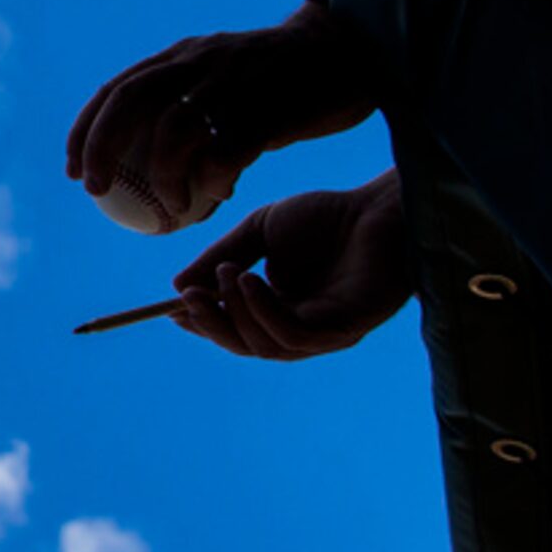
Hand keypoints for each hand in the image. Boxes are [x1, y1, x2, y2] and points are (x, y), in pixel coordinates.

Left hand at [68, 0, 376, 221]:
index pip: (118, 88)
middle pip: (131, 102)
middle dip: (99, 146)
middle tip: (91, 189)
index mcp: (185, 56)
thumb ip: (188, 105)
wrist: (350, 54)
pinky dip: (211, 179)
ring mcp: (234, 81)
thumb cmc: (283, 80)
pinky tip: (216, 198)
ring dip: (163, 176)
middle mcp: (202, 62)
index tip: (71, 169)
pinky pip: (225, 151)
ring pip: (175, 130)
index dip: (85, 129)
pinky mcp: (269, 107)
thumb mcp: (225, 78)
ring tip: (167, 207)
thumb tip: (147, 163)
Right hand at [166, 171, 411, 359]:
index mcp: (283, 310)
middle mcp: (304, 328)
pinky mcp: (348, 327)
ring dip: (237, 314)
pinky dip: (265, 312)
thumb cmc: (327, 217)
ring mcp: (327, 332)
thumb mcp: (258, 232)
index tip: (173, 306)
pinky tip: (251, 281)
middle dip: (213, 324)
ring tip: (227, 274)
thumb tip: (177, 286)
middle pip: (248, 345)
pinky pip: (296, 335)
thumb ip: (221, 256)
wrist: (377, 206)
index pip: (238, 328)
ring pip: (268, 346)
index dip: (205, 322)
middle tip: (188, 297)